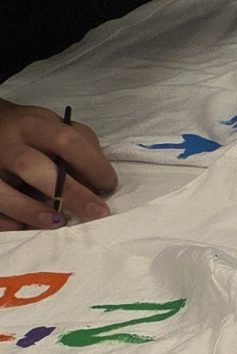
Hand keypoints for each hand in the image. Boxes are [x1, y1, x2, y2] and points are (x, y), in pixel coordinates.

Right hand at [0, 100, 114, 229]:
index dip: (93, 165)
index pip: (66, 141)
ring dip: (31, 210)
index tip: (109, 186)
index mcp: (33, 126)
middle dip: (69, 192)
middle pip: (32, 167)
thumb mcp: (56, 127)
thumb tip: (99, 184)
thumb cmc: (33, 134)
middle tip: (97, 213)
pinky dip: (6, 221)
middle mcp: (7, 144)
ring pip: (2, 192)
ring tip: (58, 223)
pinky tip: (24, 227)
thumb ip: (82, 148)